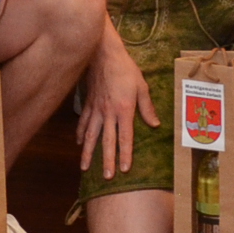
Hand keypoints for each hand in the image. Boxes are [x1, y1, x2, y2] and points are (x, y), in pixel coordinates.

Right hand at [76, 22, 156, 179]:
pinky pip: (82, 122)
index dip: (125, 154)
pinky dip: (79, 134)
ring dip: (88, 153)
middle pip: (107, 141)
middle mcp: (108, 113)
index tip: (124, 169)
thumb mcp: (141, 86)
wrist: (104, 55)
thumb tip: (155, 124)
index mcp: (123, 110)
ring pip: (90, 136)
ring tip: (85, 168)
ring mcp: (96, 110)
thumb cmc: (125, 69)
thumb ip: (147, 107)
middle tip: (106, 177)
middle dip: (107, 161)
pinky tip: (78, 144)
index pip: (125, 137)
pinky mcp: (88, 104)